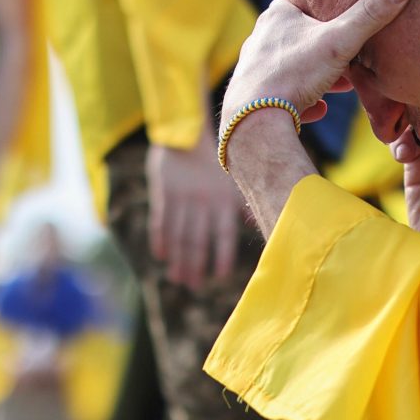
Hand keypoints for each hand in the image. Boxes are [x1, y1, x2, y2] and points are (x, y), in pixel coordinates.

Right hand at [149, 142, 245, 289]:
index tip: (221, 275)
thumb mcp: (233, 179)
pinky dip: (160, 240)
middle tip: (194, 286)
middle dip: (195, 265)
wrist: (188, 132)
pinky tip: (161, 256)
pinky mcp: (163, 193)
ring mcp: (181, 197)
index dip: (222, 254)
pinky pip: (160, 221)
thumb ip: (243, 203)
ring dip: (177, 259)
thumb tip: (258, 223)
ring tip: (177, 278)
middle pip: (197, 239)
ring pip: (178, 234)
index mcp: (223, 198)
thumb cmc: (215, 161)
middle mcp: (202, 200)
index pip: (223, 233)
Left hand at [216, 0, 417, 237]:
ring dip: (316, 77)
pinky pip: (281, 96)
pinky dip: (300, 101)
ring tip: (341, 87)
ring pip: (292, 68)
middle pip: (301, 38)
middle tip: (351, 60)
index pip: (303, 3)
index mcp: (278, 15)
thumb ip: (371, 15)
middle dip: (326, 50)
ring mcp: (253, 67)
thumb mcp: (341, 41)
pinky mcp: (250, 98)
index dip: (326, 12)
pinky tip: (317, 110)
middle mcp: (260, 37)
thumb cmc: (296, 73)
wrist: (255, 119)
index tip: (345, 21)